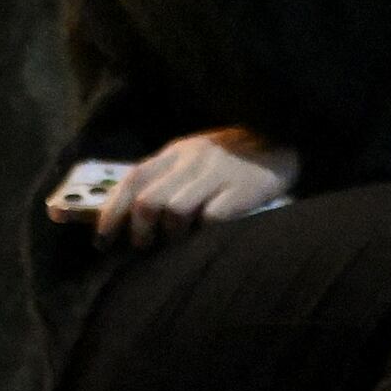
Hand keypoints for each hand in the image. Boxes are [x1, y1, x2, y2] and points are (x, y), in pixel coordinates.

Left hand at [95, 127, 299, 247]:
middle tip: (144, 247)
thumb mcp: (194, 158)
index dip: (112, 213)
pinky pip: (211, 219)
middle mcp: (194, 159)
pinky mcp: (244, 189)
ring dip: (170, 235)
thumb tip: (128, 216)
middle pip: (148, 201)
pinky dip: (203, 233)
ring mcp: (220, 173)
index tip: (103, 240)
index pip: (132, 180)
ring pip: (174, 212)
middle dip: (139, 232)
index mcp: (176, 151)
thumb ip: (165, 179)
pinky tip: (207, 237)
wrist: (287, 143)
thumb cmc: (233, 160)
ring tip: (178, 242)